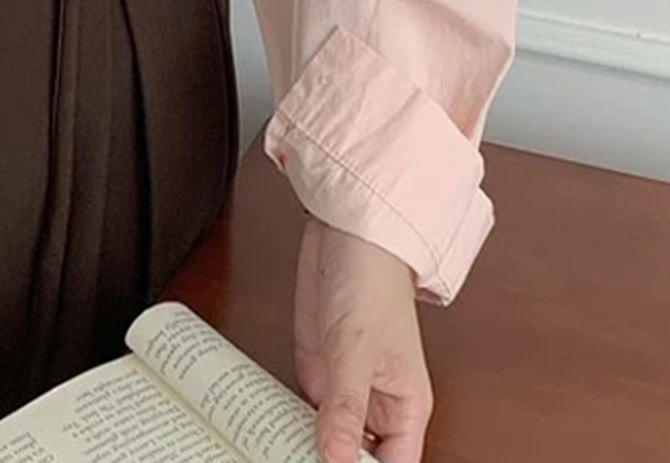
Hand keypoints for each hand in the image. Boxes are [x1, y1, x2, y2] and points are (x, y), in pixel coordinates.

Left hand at [293, 216, 432, 462]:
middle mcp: (377, 403)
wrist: (346, 230)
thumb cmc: (371, 279)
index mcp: (406, 405)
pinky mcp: (318, 368)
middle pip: (358, 458)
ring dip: (302, 447)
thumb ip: (346, 405)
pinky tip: (263, 430)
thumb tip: (336, 460)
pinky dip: (286, 420)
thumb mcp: (356, 346)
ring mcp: (345, 387)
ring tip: (269, 452)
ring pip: (327, 439)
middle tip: (286, 461)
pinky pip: (303, 410)